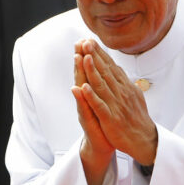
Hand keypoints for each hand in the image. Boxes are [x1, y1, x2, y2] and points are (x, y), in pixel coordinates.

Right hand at [72, 40, 113, 184]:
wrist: (102, 145)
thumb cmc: (106, 122)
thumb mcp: (106, 101)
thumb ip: (104, 86)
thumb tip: (106, 69)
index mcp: (93, 93)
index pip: (89, 71)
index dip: (87, 56)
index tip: (86, 39)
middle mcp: (86, 99)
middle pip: (82, 75)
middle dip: (80, 59)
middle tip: (78, 42)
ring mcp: (85, 109)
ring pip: (81, 88)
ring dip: (79, 73)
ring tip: (77, 58)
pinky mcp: (88, 122)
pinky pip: (84, 108)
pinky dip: (81, 99)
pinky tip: (78, 89)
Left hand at [78, 39, 157, 165]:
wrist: (144, 140)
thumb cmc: (137, 118)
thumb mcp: (134, 95)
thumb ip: (125, 82)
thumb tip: (119, 70)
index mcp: (124, 87)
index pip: (111, 66)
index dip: (100, 53)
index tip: (90, 40)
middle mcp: (121, 93)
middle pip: (106, 71)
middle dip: (95, 55)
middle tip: (85, 41)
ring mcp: (116, 105)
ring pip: (102, 85)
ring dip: (92, 70)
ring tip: (84, 56)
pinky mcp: (111, 119)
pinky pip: (99, 106)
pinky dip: (92, 96)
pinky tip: (83, 87)